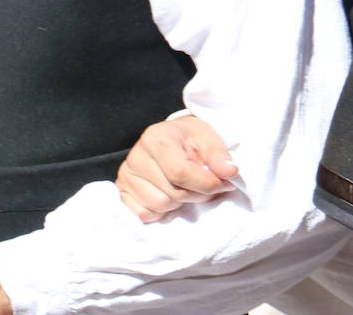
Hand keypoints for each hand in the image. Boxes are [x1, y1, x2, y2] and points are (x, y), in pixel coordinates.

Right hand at [116, 115, 237, 222]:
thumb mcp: (208, 138)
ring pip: (159, 206)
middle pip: (172, 193)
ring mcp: (125, 176)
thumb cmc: (190, 139)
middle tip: (208, 186)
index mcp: (156, 138)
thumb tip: (230, 173)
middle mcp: (136, 156)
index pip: (180, 172)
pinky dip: (162, 212)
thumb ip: (219, 156)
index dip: (206, 184)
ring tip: (187, 188)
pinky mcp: (122, 192)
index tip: (226, 184)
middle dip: (196, 194)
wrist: (170, 139)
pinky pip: (144, 214)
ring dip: (180, 203)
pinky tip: (170, 195)